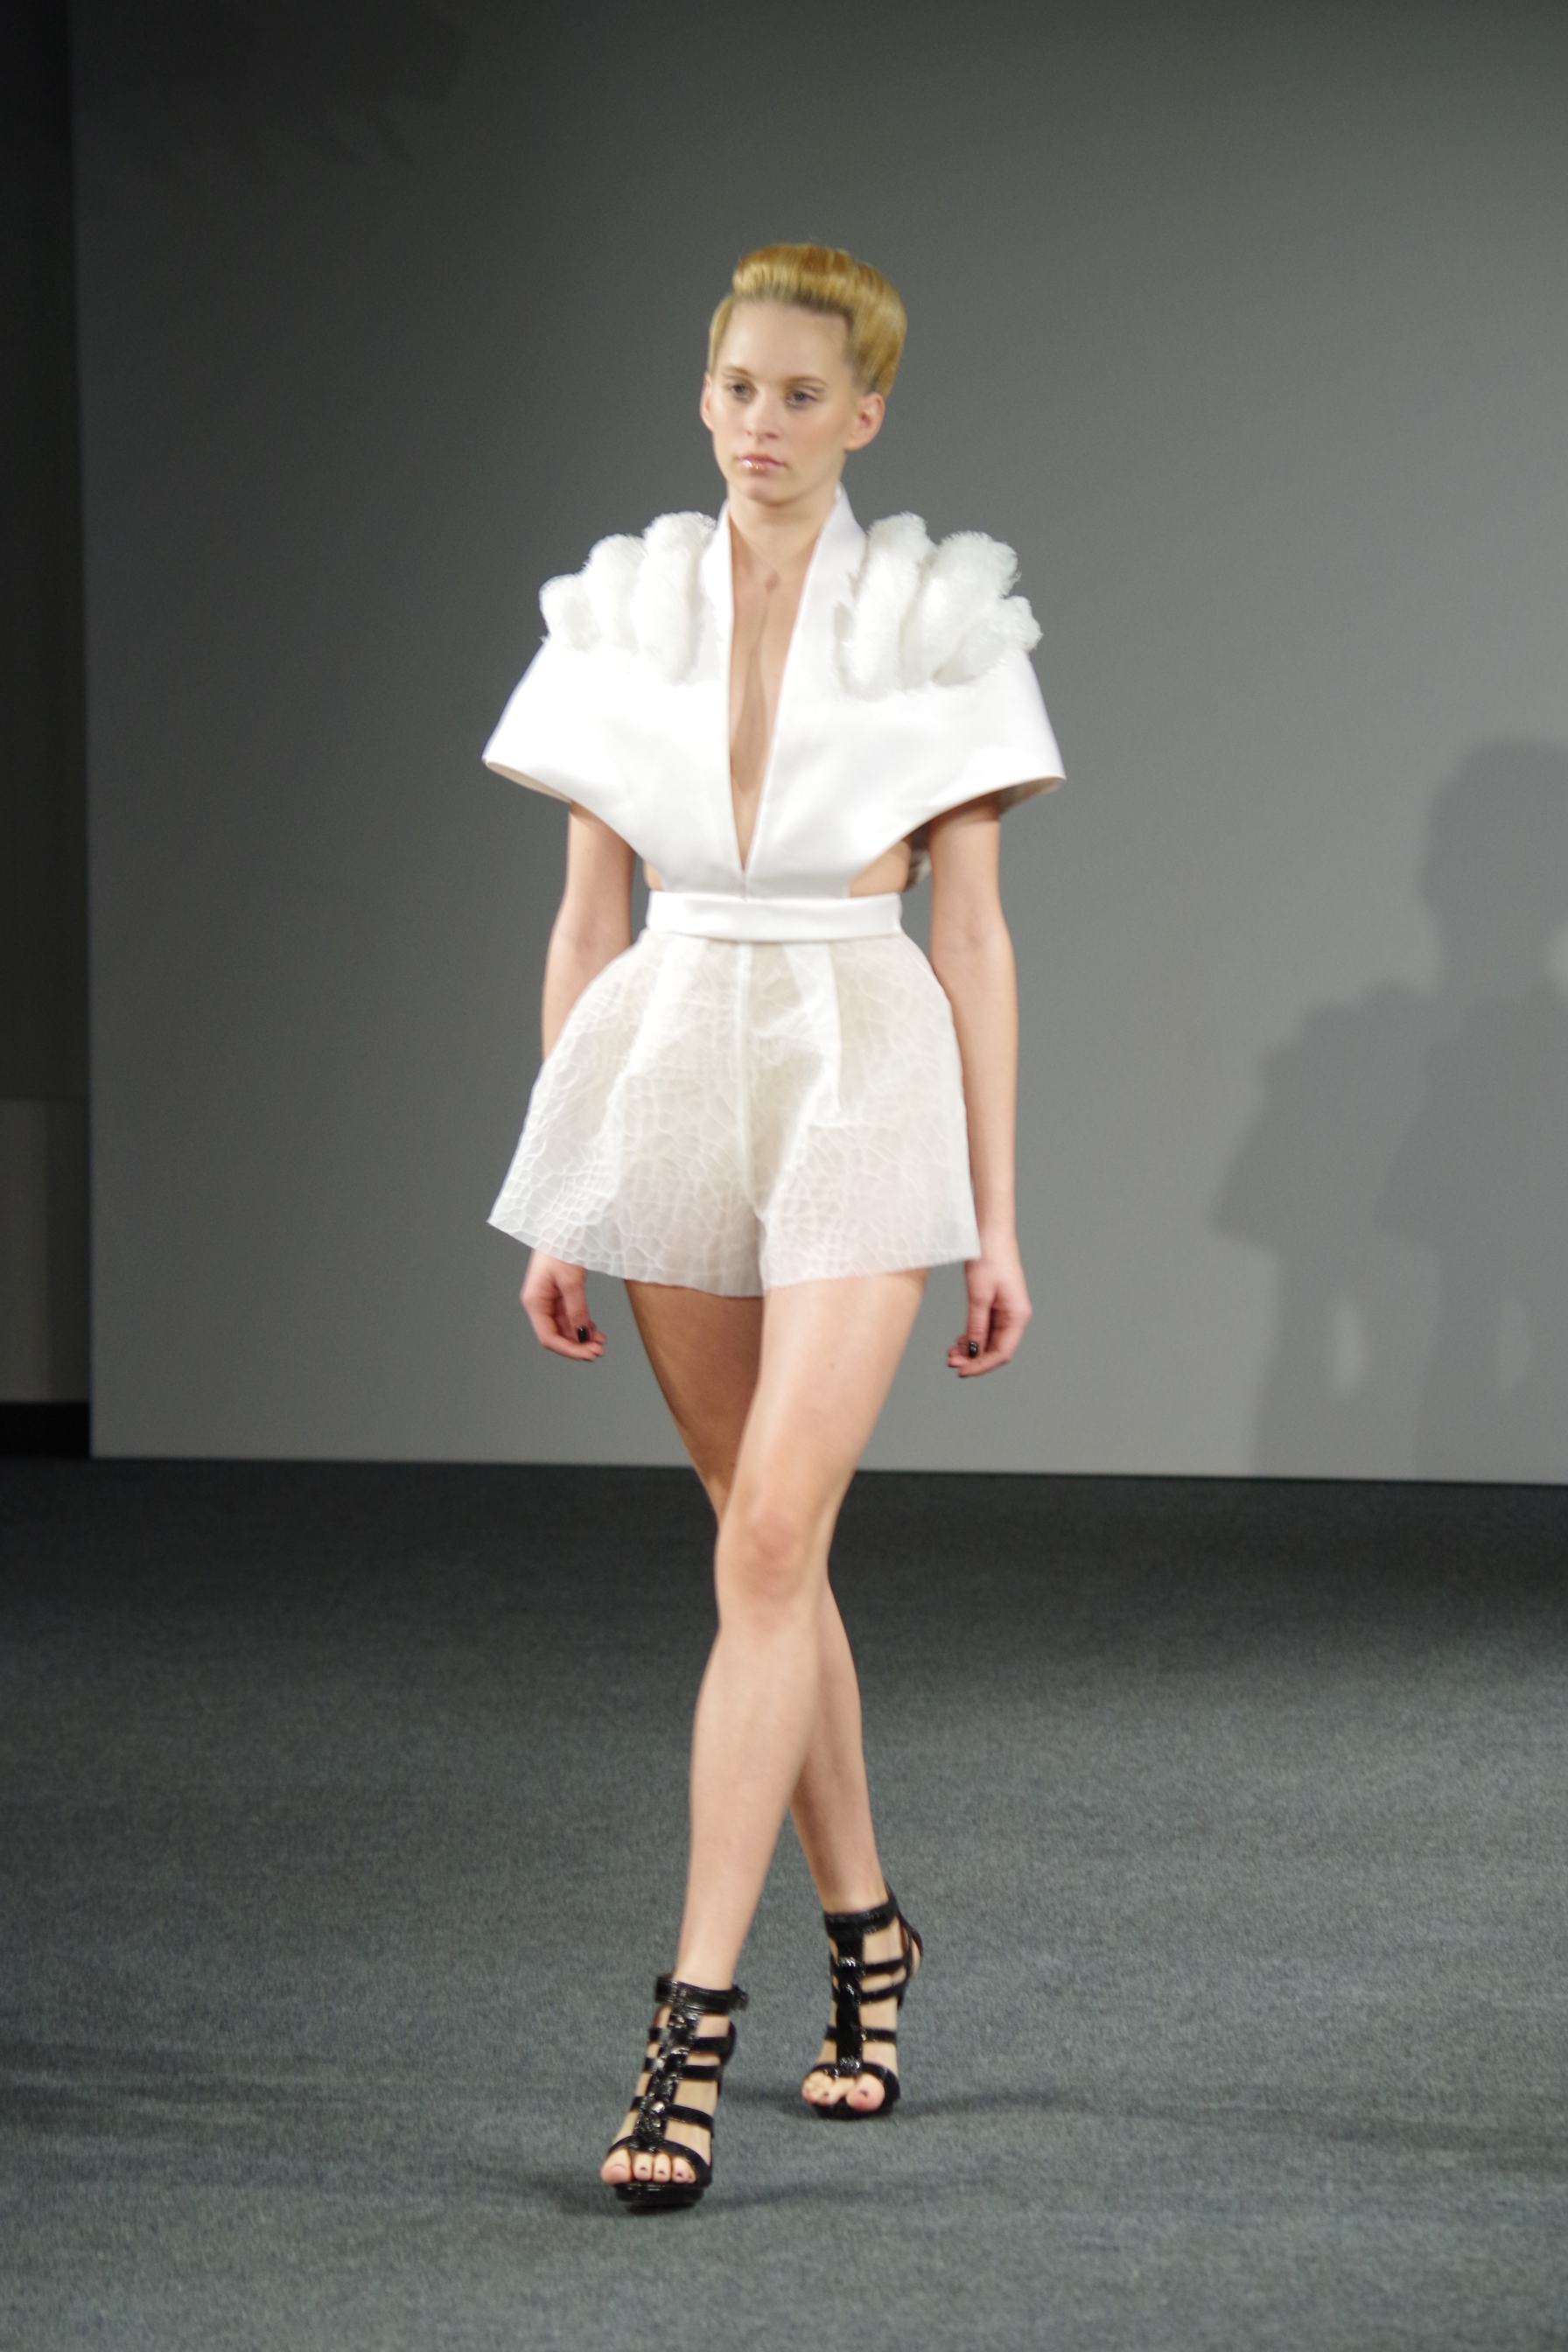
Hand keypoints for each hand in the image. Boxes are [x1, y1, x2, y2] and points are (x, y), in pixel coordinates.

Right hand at [521, 1252, 605, 1360]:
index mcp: (534, 1301)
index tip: (589, 1354)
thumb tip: (581, 1333)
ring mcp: (549, 1300)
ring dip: (582, 1337)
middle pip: (556, 1335)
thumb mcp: (571, 1280)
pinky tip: (595, 1329)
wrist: (563, 1224)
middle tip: (599, 1351)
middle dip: (578, 1345)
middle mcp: (539, 1304)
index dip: (569, 1350)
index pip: (549, 1337)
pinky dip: (582, 1324)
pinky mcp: (560, 1294)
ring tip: (601, 1341)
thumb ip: (576, 1308)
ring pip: (565, 1327)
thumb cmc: (561, 1246)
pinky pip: (570, 1316)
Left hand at [947, 1237, 1030, 1376]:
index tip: (962, 1372)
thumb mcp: (979, 1296)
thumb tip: (974, 1351)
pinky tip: (960, 1340)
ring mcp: (1008, 1311)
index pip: (1002, 1353)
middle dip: (974, 1359)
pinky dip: (973, 1336)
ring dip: (972, 1349)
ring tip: (951, 1352)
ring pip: (990, 1340)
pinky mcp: (998, 1305)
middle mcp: (1016, 1316)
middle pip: (996, 1349)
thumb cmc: (989, 1258)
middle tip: (950, 1361)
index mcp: (1018, 1316)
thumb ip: (977, 1325)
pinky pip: (987, 1329)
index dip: (982, 1366)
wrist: (991, 1232)